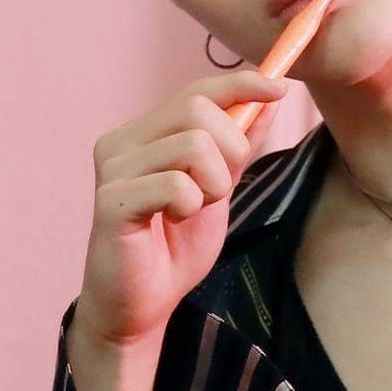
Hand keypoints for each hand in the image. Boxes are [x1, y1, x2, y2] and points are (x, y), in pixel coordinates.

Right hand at [71, 69, 288, 346]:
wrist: (141, 306)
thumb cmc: (173, 245)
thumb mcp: (217, 186)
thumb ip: (237, 144)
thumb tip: (270, 97)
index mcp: (142, 133)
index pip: (196, 90)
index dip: (241, 84)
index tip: (280, 88)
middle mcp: (121, 141)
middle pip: (197, 109)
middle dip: (230, 148)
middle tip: (218, 189)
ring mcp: (112, 169)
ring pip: (192, 145)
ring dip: (211, 184)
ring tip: (190, 210)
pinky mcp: (111, 201)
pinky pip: (176, 184)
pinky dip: (189, 205)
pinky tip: (171, 222)